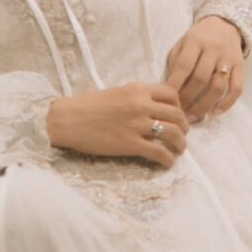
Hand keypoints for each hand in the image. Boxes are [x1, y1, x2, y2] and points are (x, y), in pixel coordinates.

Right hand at [46, 83, 187, 165]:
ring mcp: (137, 125)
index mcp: (138, 90)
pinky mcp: (130, 145)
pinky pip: (159, 153)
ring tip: (179, 149)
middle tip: (182, 134)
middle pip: (177, 115)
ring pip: (174, 134)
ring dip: (181, 143)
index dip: (179, 106)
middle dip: (184, 126)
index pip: (172, 94)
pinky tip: (166, 162)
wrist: (67, 119)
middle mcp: (141, 105)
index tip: (176, 115)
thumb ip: (137, 97)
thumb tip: (153, 107)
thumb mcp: (117, 92)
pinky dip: (167, 159)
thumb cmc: (88, 105)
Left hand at [164, 15, 245, 122]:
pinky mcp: (241, 66)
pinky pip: (237, 88)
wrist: (224, 25)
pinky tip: (215, 112)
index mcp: (194, 41)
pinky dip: (227, 103)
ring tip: (194, 116)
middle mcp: (213, 49)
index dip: (175, 85)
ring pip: (218, 86)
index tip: (168, 101)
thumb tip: (168, 90)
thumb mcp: (181, 44)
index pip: (183, 66)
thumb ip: (174, 63)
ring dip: (205, 105)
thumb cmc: (197, 39)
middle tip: (180, 113)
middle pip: (200, 79)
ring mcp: (228, 58)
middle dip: (188, 99)